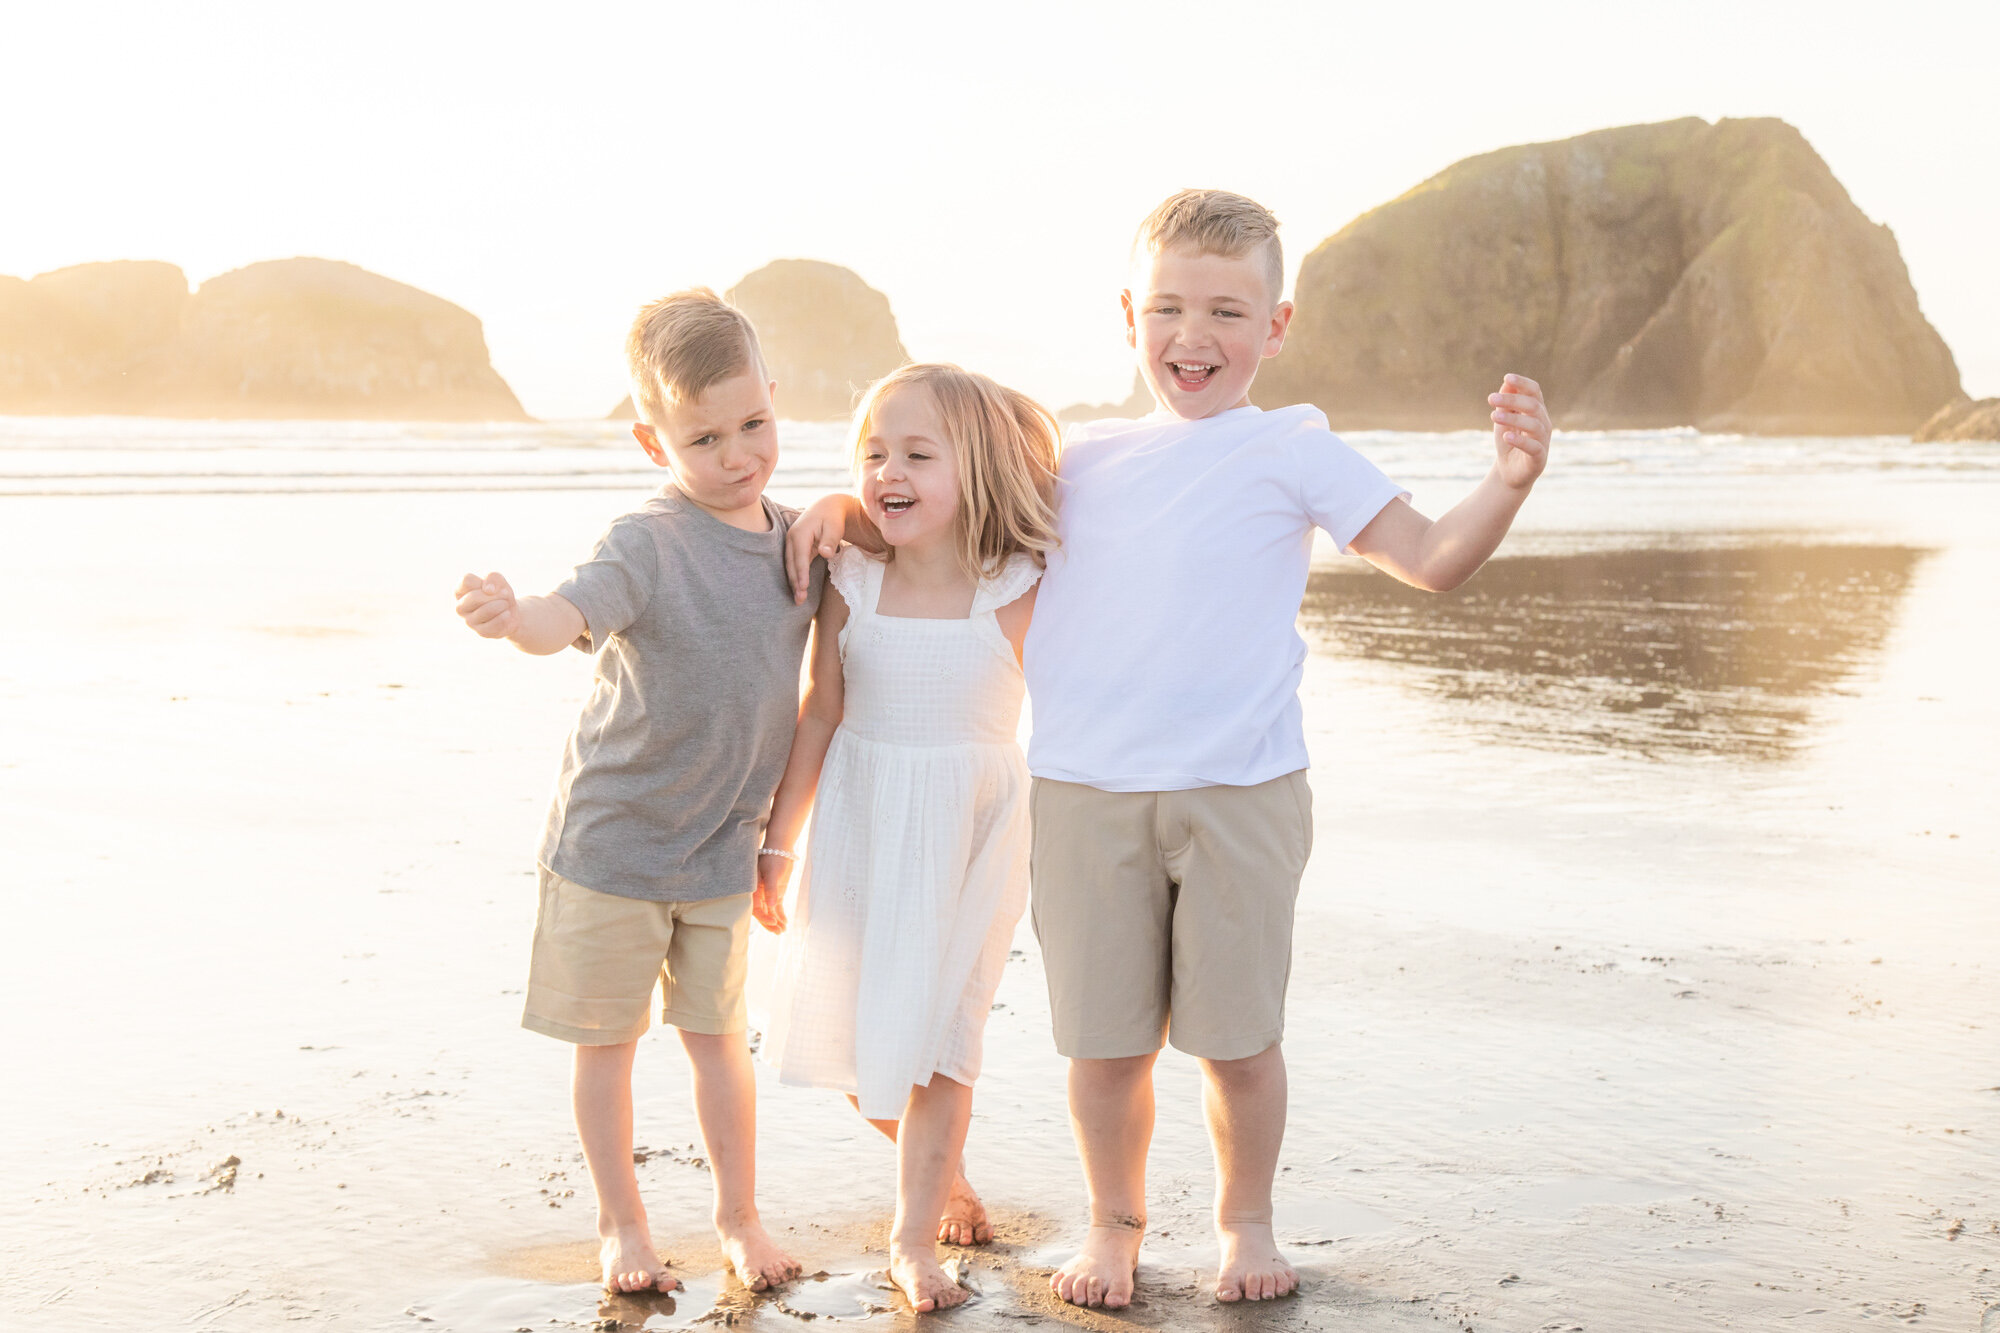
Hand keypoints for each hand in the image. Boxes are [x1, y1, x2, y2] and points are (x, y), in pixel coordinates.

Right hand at [455, 571, 520, 638]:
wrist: (510, 612)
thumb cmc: (499, 593)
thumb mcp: (498, 580)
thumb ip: (492, 577)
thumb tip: (488, 590)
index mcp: (460, 591)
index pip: (466, 581)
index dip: (484, 582)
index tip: (493, 587)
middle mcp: (460, 607)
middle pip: (474, 597)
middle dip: (494, 595)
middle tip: (506, 594)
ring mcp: (469, 621)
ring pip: (484, 611)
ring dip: (501, 605)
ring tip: (506, 604)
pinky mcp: (481, 632)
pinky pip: (493, 625)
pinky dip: (504, 617)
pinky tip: (507, 614)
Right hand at [752, 854, 792, 933]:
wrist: (780, 849)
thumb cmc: (773, 859)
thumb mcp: (772, 873)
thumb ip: (771, 890)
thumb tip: (771, 906)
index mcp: (753, 889)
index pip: (756, 907)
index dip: (763, 917)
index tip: (773, 922)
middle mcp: (758, 894)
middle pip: (762, 913)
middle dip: (770, 923)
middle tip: (778, 932)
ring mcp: (767, 895)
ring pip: (770, 912)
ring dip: (776, 921)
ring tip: (783, 930)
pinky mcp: (776, 894)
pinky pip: (777, 907)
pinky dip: (781, 915)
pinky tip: (785, 923)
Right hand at [785, 494, 853, 603]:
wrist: (826, 507)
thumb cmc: (832, 518)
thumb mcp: (834, 527)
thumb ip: (830, 540)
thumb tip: (825, 553)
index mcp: (800, 533)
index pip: (800, 557)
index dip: (801, 573)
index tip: (803, 587)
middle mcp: (792, 538)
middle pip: (792, 564)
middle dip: (795, 582)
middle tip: (800, 600)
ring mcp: (791, 543)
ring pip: (790, 566)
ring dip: (793, 582)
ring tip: (799, 599)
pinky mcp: (794, 548)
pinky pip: (793, 564)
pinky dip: (795, 577)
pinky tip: (799, 589)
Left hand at [1487, 373, 1551, 489]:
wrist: (1510, 471)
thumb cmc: (1509, 440)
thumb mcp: (1504, 419)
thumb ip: (1506, 402)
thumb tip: (1506, 382)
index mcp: (1536, 411)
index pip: (1534, 392)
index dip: (1523, 383)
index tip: (1507, 377)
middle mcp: (1543, 423)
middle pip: (1532, 406)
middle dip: (1511, 400)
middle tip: (1490, 399)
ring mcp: (1543, 440)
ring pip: (1534, 425)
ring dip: (1513, 418)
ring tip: (1494, 416)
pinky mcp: (1539, 458)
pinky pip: (1534, 447)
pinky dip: (1520, 441)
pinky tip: (1507, 436)